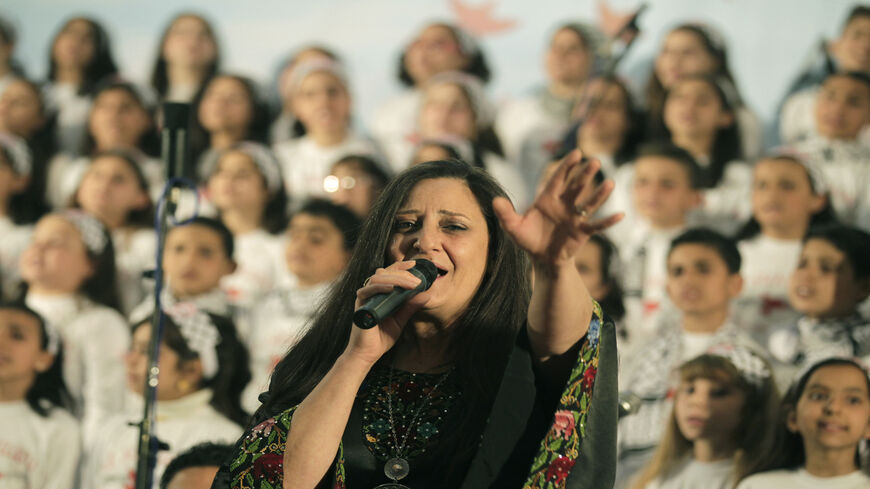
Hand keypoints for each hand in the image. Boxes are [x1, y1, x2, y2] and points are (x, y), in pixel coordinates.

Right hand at [345, 261, 431, 365]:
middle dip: (402, 273)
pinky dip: (380, 287)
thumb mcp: (401, 320)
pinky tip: (392, 288)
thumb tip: (426, 294)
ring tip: (411, 284)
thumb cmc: (381, 338)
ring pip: (377, 278)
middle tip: (417, 280)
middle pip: (384, 272)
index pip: (389, 273)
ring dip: (396, 279)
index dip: (401, 267)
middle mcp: (371, 292)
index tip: (415, 264)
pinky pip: (368, 290)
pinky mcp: (360, 305)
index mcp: (380, 293)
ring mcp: (365, 298)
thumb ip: (411, 306)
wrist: (367, 354)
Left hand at [493, 150, 622, 267]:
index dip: (566, 166)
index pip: (558, 179)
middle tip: (595, 161)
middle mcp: (564, 205)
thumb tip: (494, 201)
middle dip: (585, 175)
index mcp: (548, 199)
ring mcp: (575, 218)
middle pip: (576, 187)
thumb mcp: (514, 228)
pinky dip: (608, 221)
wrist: (542, 259)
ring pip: (589, 203)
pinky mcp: (583, 232)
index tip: (576, 153)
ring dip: (599, 194)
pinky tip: (621, 214)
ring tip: (610, 184)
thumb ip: (505, 214)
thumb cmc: (529, 240)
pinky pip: (597, 226)